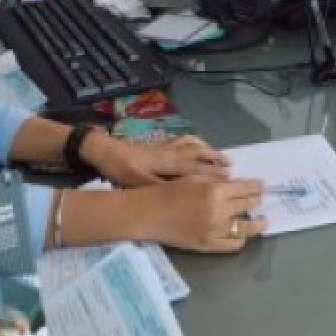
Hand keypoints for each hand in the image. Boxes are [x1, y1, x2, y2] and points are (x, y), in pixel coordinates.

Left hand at [86, 132, 229, 187]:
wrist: (104, 150)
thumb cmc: (120, 169)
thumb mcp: (137, 183)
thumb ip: (160, 189)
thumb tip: (183, 194)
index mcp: (168, 162)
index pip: (196, 168)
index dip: (213, 173)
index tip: (230, 177)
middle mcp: (171, 151)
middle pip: (199, 153)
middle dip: (216, 159)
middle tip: (231, 165)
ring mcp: (165, 145)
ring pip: (192, 144)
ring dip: (208, 149)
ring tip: (219, 155)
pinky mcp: (158, 143)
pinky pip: (183, 140)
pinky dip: (194, 141)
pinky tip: (196, 144)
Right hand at [140, 178, 266, 251]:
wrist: (149, 214)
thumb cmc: (169, 191)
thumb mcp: (193, 178)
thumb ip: (216, 180)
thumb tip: (235, 181)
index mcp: (215, 191)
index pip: (245, 188)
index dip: (256, 186)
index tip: (262, 186)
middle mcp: (219, 211)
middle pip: (247, 205)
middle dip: (256, 201)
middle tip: (261, 199)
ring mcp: (215, 230)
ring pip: (245, 228)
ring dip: (257, 224)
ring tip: (263, 221)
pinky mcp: (208, 245)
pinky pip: (232, 245)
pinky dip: (241, 240)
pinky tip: (243, 236)